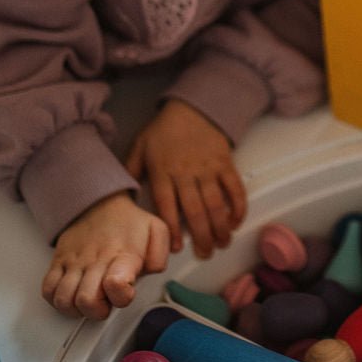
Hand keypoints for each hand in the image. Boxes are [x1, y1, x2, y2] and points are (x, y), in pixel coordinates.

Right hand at [41, 191, 169, 319]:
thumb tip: (150, 271)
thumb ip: (160, 255)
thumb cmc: (128, 223)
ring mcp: (74, 262)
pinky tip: (72, 295)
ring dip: (76, 308)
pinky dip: (57, 300)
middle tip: (106, 302)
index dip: (121, 296)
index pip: (116, 285)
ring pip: (64, 300)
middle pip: (87, 301)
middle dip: (98, 311)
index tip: (125, 292)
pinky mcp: (58, 262)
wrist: (99, 203)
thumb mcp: (156, 231)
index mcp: (122, 255)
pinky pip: (47, 290)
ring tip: (89, 300)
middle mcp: (95, 261)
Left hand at [124, 99, 247, 258]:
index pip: (167, 206)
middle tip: (205, 254)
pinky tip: (236, 222)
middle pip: (195, 211)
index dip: (172, 229)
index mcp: (163, 172)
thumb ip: (130, 171)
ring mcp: (208, 169)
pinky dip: (237, 207)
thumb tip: (123, 195)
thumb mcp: (140, 146)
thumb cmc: (164, 130)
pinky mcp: (225, 163)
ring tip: (221, 244)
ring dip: (220, 227)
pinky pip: (234, 188)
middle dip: (201, 237)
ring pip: (216, 204)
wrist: (194, 107)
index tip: (177, 248)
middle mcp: (186, 173)